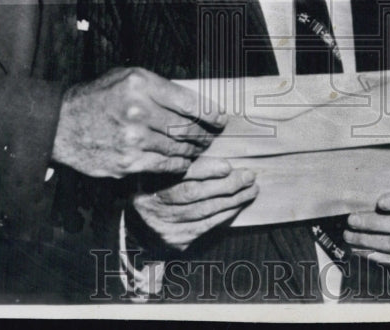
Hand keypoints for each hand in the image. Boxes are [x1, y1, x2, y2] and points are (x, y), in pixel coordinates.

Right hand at [52, 67, 225, 177]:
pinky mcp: (128, 162)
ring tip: (202, 146)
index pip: (188, 101)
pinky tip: (185, 159)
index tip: (221, 118)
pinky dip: (180, 163)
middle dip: (206, 132)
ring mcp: (134, 140)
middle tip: (214, 134)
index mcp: (141, 85)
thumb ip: (159, 86)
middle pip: (186, 127)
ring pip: (179, 147)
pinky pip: (166, 164)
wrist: (62, 125)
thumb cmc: (98, 97)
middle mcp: (139, 111)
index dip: (210, 112)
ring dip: (195, 149)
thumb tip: (194, 100)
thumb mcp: (127, 77)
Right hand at [132, 157, 257, 251]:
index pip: (179, 174)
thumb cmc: (157, 186)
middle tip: (249, 176)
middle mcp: (152, 203)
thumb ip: (182, 159)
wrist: (139, 224)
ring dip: (232, 200)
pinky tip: (238, 205)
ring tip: (251, 189)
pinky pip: (205, 226)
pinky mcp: (175, 239)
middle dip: (226, 185)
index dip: (205, 170)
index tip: (227, 166)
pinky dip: (225, 215)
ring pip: (203, 211)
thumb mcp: (161, 168)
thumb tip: (217, 150)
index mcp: (148, 179)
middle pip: (194, 194)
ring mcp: (163, 224)